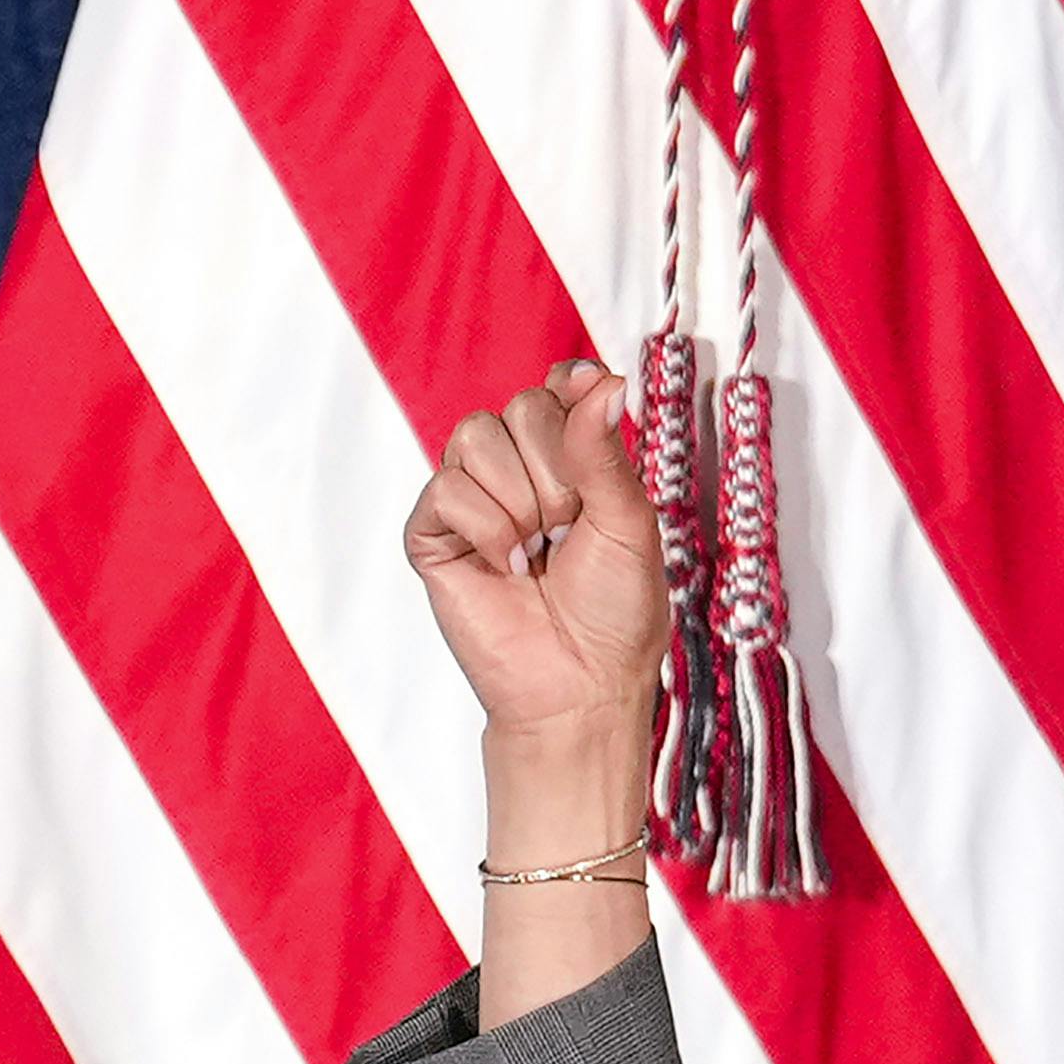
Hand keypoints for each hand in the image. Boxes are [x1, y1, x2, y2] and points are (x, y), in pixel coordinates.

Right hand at [404, 358, 666, 740]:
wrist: (580, 683)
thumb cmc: (615, 613)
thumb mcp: (629, 523)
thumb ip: (604, 451)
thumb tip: (600, 380)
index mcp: (573, 463)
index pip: (558, 390)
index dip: (570, 389)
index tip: (585, 395)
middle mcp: (520, 473)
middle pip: (521, 407)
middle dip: (557, 469)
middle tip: (571, 527)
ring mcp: (473, 500)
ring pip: (475, 437)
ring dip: (522, 500)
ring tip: (540, 550)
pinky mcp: (433, 534)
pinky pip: (447, 488)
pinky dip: (488, 530)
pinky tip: (509, 568)